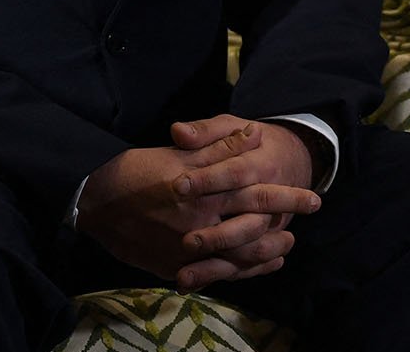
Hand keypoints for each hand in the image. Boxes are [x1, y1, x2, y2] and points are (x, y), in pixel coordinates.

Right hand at [76, 123, 318, 289]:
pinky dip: (243, 271)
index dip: (288, 196)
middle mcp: (199, 225)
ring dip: (268, 252)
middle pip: (254, 230)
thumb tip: (254, 133)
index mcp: (203, 192)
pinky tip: (259, 265)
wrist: (95, 204)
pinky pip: (218, 274)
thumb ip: (218, 145)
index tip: (314, 198)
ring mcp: (188, 252)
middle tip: (308, 220)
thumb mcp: (178, 151)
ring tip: (288, 243)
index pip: (256, 194)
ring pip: (240, 259)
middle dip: (285, 226)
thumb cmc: (137, 171)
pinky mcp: (176, 267)